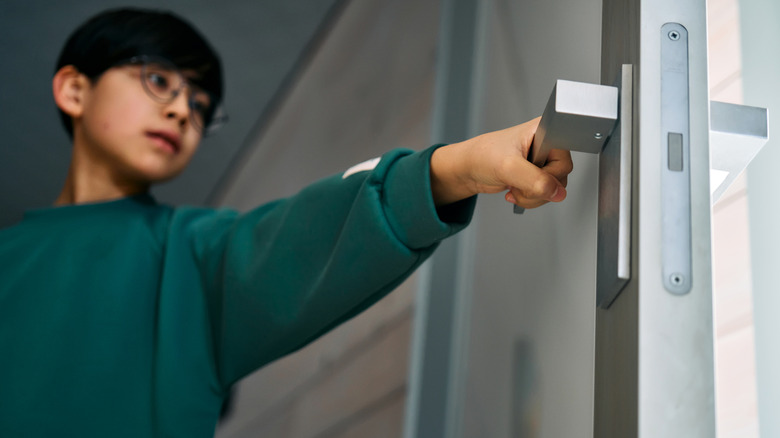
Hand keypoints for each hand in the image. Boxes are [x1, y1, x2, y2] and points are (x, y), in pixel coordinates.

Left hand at [430, 117, 572, 207]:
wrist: (467, 168)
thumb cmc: (481, 156)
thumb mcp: (509, 167)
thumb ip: (535, 180)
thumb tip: (557, 193)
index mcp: (544, 132)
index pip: (564, 158)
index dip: (551, 173)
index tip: (533, 174)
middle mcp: (546, 145)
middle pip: (560, 177)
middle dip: (538, 188)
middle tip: (519, 183)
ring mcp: (540, 161)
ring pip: (553, 189)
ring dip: (533, 196)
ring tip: (514, 186)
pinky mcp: (534, 175)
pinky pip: (543, 193)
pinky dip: (529, 198)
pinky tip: (514, 190)